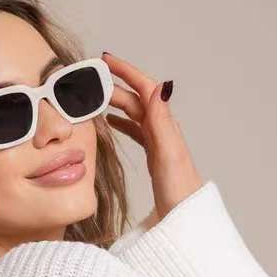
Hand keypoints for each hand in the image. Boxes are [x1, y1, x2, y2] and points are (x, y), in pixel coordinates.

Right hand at [102, 50, 203, 218]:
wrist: (186, 216)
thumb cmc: (179, 188)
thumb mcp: (168, 152)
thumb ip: (162, 120)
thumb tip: (159, 86)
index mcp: (164, 124)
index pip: (144, 88)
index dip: (125, 71)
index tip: (105, 61)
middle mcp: (162, 129)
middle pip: (136, 99)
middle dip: (115, 84)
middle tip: (91, 79)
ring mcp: (158, 142)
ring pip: (134, 113)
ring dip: (116, 101)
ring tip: (96, 96)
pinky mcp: (154, 156)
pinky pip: (135, 131)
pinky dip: (122, 122)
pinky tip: (111, 123)